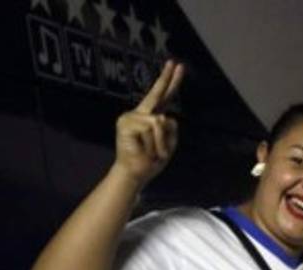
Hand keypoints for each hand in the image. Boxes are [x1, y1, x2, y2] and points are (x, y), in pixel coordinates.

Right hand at [113, 60, 183, 185]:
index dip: (170, 81)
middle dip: (168, 78)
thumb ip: (171, 129)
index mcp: (152, 116)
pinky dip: (154, 142)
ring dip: (161, 141)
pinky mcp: (126, 123)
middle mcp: (141, 113)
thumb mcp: (169, 144)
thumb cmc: (151, 160)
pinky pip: (151, 128)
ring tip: (153, 151)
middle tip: (177, 63)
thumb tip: (163, 116)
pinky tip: (144, 148)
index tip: (176, 65)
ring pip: (160, 121)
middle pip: (157, 94)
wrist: (136, 173)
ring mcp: (131, 117)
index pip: (164, 96)